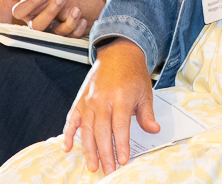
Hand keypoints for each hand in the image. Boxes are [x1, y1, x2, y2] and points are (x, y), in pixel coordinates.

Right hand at [11, 0, 110, 37]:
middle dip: (48, 13)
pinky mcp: (70, 33)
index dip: (30, 3)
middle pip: (35, 26)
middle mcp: (43, 17)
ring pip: (54, 33)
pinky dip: (77, 28)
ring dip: (66, 21)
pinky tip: (83, 19)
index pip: (20, 10)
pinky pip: (69, 37)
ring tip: (77, 8)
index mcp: (36, 4)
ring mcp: (56, 26)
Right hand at [62, 38, 157, 174]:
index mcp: (121, 97)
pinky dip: (68, 134)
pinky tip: (67, 148)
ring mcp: (89, 100)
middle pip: (102, 131)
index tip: (123, 160)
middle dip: (105, 153)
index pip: (120, 126)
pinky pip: (72, 119)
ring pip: (86, 129)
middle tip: (108, 170)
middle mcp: (102, 99)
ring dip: (89, 150)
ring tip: (92, 166)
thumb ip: (147, 114)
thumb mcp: (145, 92)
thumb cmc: (133, 73)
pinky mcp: (81, 100)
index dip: (121, 144)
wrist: (118, 52)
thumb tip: (154, 130)